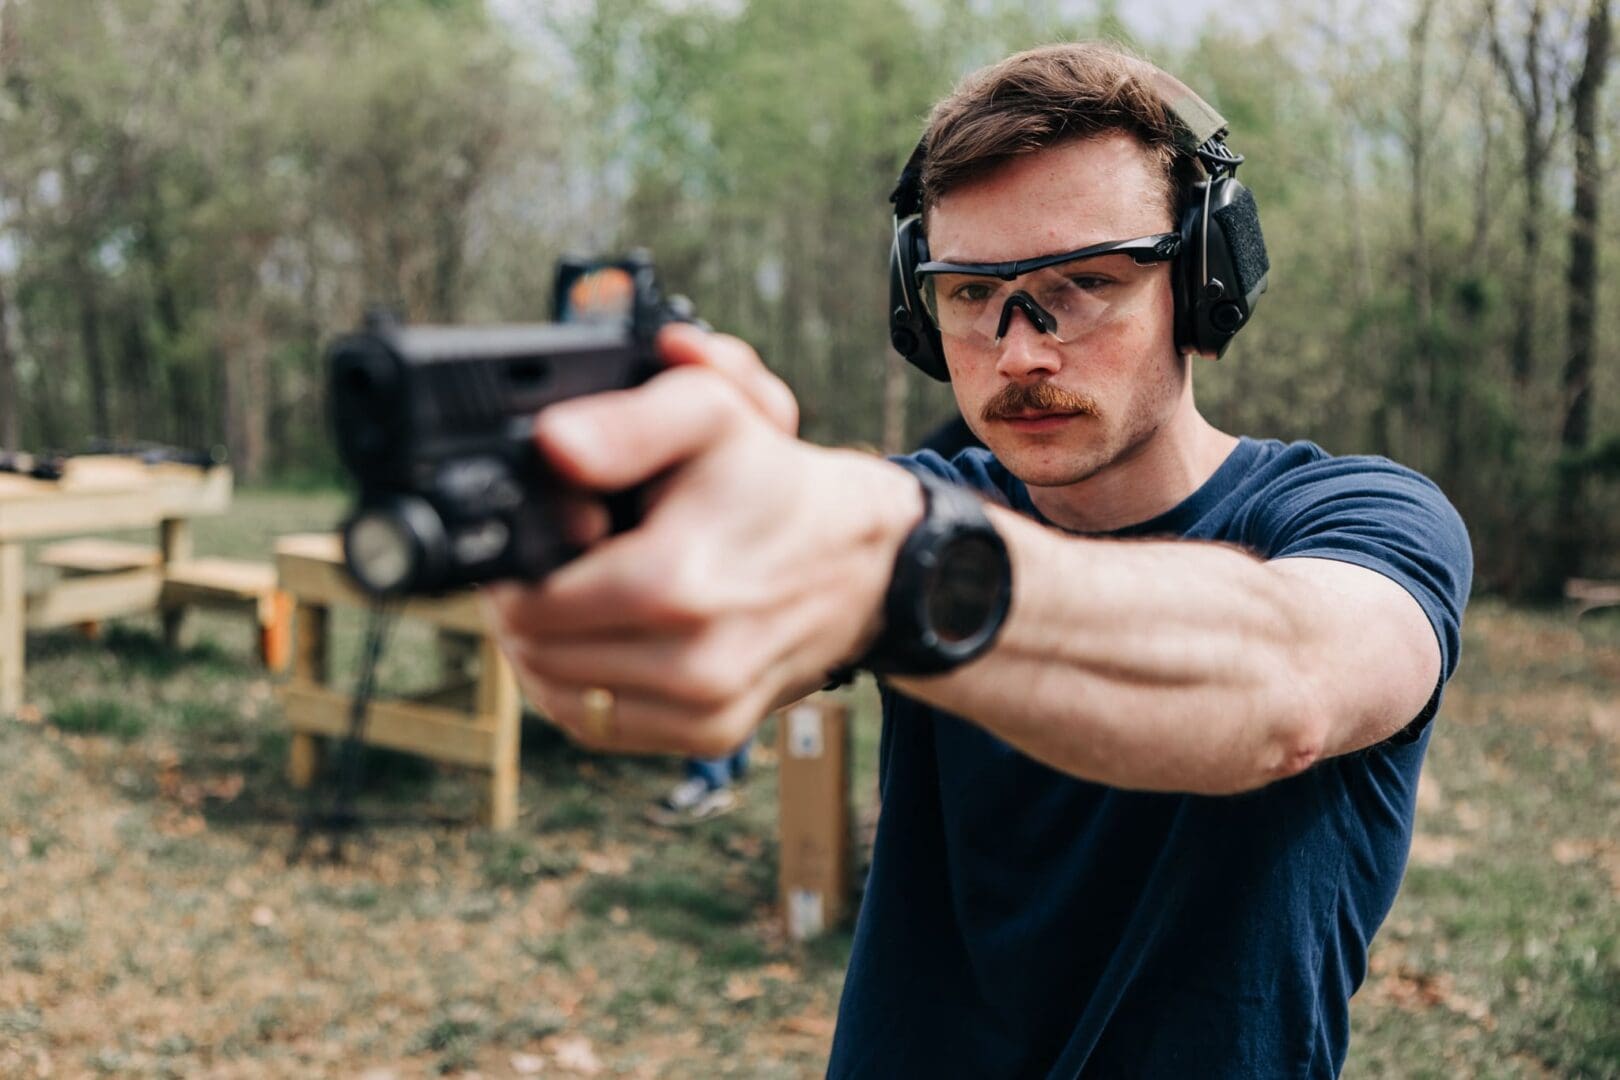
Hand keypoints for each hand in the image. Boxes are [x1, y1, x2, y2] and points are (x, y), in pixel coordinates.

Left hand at [482, 338, 920, 756]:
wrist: (863, 559)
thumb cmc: (774, 482)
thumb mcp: (709, 415)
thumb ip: (625, 422)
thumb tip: (553, 446)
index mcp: (676, 584)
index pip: (527, 604)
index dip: (514, 568)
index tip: (544, 538)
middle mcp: (692, 663)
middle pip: (535, 654)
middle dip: (525, 608)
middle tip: (551, 564)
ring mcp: (704, 709)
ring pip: (559, 697)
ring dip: (546, 651)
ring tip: (573, 599)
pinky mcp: (711, 736)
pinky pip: (602, 727)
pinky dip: (584, 687)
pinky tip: (600, 641)